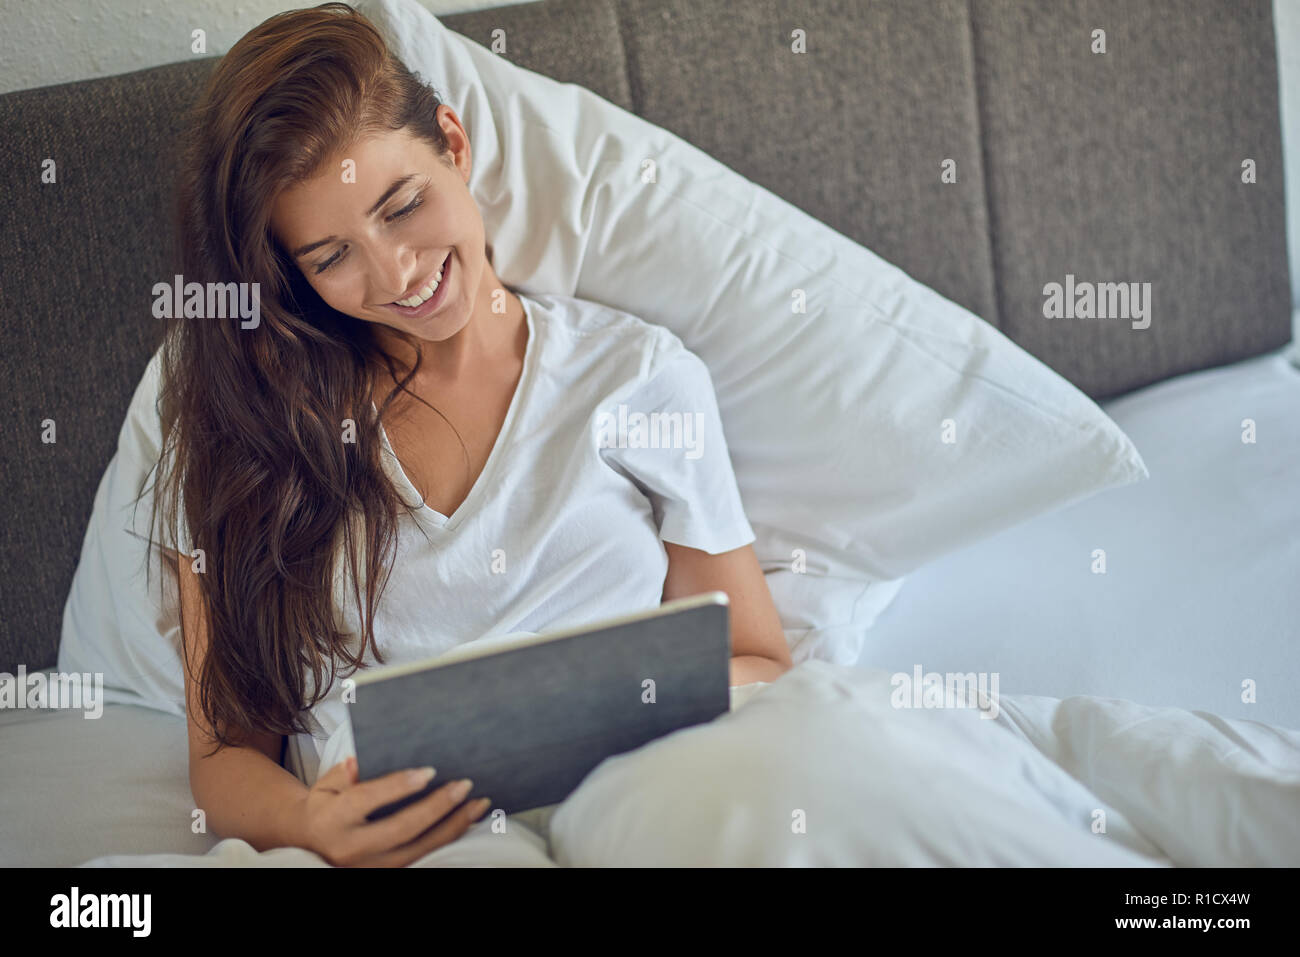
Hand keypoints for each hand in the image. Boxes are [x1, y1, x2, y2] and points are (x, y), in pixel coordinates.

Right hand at [299, 756, 490, 866]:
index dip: (398, 786)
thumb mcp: (328, 783)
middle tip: (464, 785)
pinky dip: (449, 838)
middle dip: (436, 807)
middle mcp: (351, 849)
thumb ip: (346, 772)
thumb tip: (362, 759)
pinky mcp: (388, 872)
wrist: (313, 841)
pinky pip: (424, 856)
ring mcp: (371, 866)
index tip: (429, 771)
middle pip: (401, 829)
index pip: (366, 800)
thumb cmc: (327, 804)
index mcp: (332, 820)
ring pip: (419, 849)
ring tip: (478, 802)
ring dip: (453, 825)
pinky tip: (467, 820)